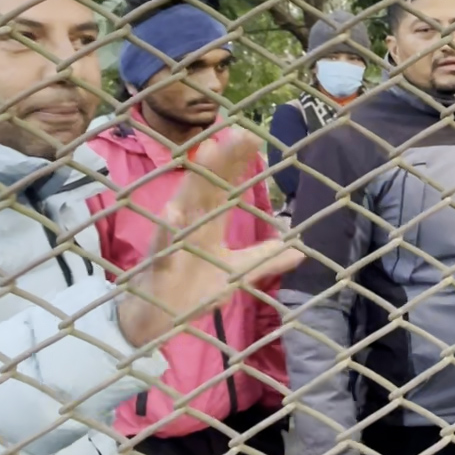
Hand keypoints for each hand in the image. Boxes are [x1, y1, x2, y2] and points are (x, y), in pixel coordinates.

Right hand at [118, 134, 305, 349]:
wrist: (154, 321)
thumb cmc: (191, 291)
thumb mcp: (236, 274)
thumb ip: (264, 259)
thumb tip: (300, 249)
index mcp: (208, 225)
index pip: (224, 188)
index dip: (237, 163)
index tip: (252, 136)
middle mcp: (190, 226)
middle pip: (207, 187)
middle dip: (223, 159)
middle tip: (241, 132)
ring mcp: (174, 243)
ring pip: (185, 205)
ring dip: (197, 180)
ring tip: (210, 151)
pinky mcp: (161, 266)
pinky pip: (163, 246)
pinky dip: (167, 230)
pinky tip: (173, 212)